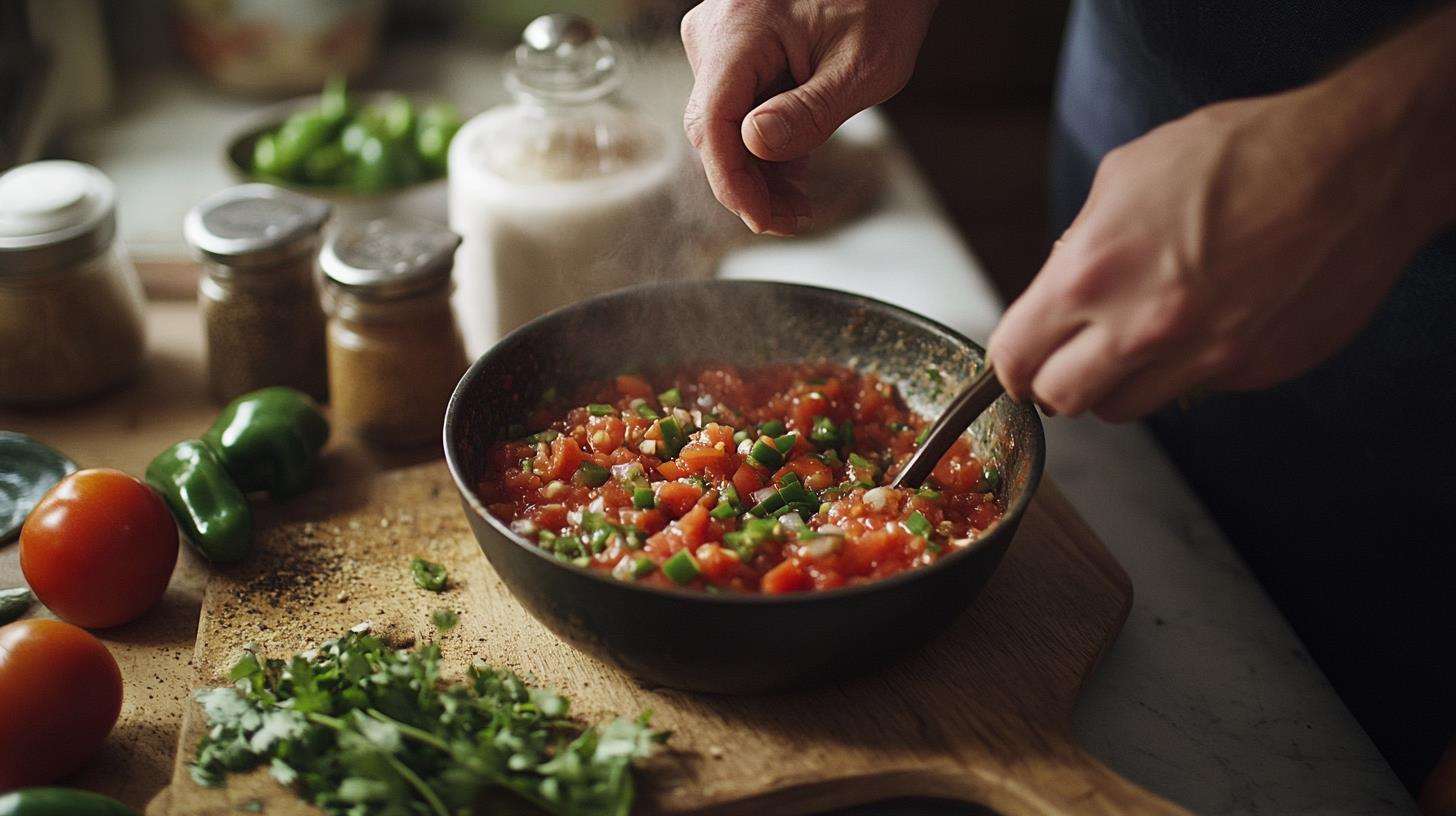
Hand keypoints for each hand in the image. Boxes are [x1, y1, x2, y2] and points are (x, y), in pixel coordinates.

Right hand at [681, 0, 936, 234]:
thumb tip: (755, 146)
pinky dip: (764, 144)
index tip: (764, 219)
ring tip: (799, 203)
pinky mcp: (733, 50)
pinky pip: (737, 107)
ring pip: (724, 124)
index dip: (733, 181)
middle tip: (793, 220)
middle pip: (714, 128)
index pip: (713, 122)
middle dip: (749, 183)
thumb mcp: (862, 65)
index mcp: (740, 29)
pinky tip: (793, 174)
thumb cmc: (884, 2)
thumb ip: (810, 110)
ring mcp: (720, 39)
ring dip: (758, 169)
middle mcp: (716, 31)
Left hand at [988, 79, 1449, 420]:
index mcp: (1091, 274)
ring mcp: (1199, 359)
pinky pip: (1192, 392)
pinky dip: (1185, 370)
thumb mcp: (1127, 175)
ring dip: (1118, 383)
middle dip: (1056, 380)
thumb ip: (1081, 240)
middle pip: (1061, 400)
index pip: (1015, 357)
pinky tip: (1207, 322)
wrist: (1352, 168)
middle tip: (1071, 357)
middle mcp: (1140, 329)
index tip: (1018, 360)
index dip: (1010, 363)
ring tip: (1139, 339)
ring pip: (1123, 409)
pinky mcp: (1250, 373)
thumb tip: (1058, 279)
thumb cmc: (1240, 155)